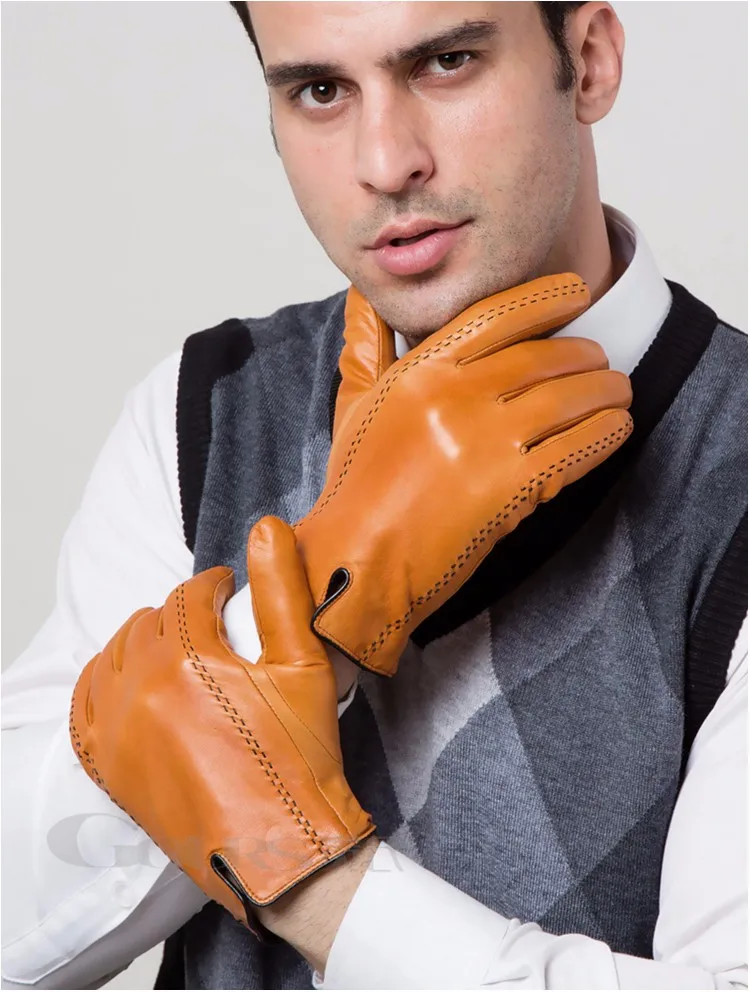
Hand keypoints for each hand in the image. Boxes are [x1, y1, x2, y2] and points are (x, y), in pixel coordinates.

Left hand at [69, 516, 375, 934]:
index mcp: (188, 658)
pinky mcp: (108, 767)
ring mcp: (117, 732)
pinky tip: (131, 684)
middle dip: (181, 613)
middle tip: (213, 625)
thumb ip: (281, 590)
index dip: (214, 585)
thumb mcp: (304, 665)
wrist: (282, 848)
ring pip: (114, 657)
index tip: (230, 591)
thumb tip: (265, 529)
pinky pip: (85, 705)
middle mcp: (140, 690)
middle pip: (150, 622)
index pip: (189, 595)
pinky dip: (103, 683)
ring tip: (177, 651)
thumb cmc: (300, 758)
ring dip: (143, 643)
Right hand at [294, 273, 632, 676]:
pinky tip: (616, 428)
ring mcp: (487, 443)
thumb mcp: (355, 404)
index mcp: (422, 371)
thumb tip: (365, 295)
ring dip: (605, 391)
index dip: (547, 298)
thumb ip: (367, 344)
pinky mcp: (512, 489)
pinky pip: (577, 449)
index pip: (498, 315)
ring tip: (618, 391)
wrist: (359, 559)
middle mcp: (458, 398)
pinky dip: (605, 434)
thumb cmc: (357, 487)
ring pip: (569, 398)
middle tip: (599, 359)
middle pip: (544, 356)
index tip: (575, 291)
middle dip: (584, 353)